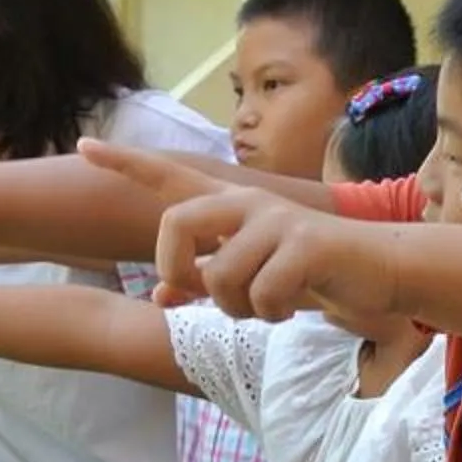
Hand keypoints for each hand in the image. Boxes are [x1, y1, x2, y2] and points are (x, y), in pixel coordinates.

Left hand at [80, 139, 400, 329]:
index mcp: (231, 207)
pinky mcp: (304, 244)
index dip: (126, 164)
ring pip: (220, 278)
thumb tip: (159, 297)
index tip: (84, 146)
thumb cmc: (310, 275)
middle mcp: (247, 203)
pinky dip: (271, 314)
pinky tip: (292, 307)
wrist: (378, 271)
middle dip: (176, 269)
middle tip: (196, 294)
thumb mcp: (251, 282)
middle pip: (175, 224)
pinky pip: (262, 294)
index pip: (170, 178)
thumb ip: (204, 284)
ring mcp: (275, 220)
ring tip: (265, 306)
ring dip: (237, 309)